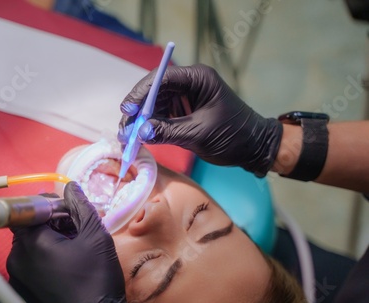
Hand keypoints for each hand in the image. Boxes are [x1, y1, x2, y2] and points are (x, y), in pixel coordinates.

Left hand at [7, 182, 135, 302]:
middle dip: (52, 222)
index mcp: (31, 242)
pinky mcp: (21, 293)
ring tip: (74, 248)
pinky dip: (44, 259)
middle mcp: (16, 259)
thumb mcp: (95, 236)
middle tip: (76, 228)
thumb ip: (81, 206)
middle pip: (29, 227)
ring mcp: (16, 279)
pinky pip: (29, 265)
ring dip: (49, 240)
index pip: (30, 208)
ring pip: (30, 247)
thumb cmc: (96, 280)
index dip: (50, 204)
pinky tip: (67, 265)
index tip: (69, 208)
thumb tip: (71, 187)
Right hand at [118, 64, 282, 176]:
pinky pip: (161, 115)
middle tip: (124, 128)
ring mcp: (186, 96)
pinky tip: (139, 137)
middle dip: (138, 109)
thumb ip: (168, 131)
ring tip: (127, 137)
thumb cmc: (233, 136)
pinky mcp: (183, 110)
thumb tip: (140, 132)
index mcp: (198, 79)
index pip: (162, 78)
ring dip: (140, 120)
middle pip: (154, 90)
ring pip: (155, 103)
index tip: (128, 109)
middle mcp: (189, 83)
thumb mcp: (198, 134)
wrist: (253, 148)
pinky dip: (150, 126)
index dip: (141, 93)